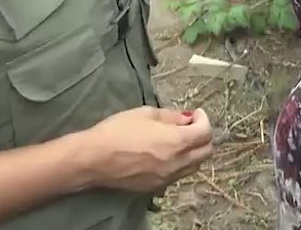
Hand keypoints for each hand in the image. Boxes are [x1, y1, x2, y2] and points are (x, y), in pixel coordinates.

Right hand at [76, 106, 213, 193]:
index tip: (196, 113)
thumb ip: (171, 117)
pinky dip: (180, 164)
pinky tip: (166, 154)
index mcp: (177, 142)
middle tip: (190, 125)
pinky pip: (177, 175)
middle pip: (206, 152)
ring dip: (193, 151)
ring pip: (194, 166)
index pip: (205, 133)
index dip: (204, 119)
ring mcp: (167, 178)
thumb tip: (186, 119)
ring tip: (179, 139)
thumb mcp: (145, 114)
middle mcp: (177, 163)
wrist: (94, 159)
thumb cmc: (118, 131)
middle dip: (203, 136)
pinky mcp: (156, 187)